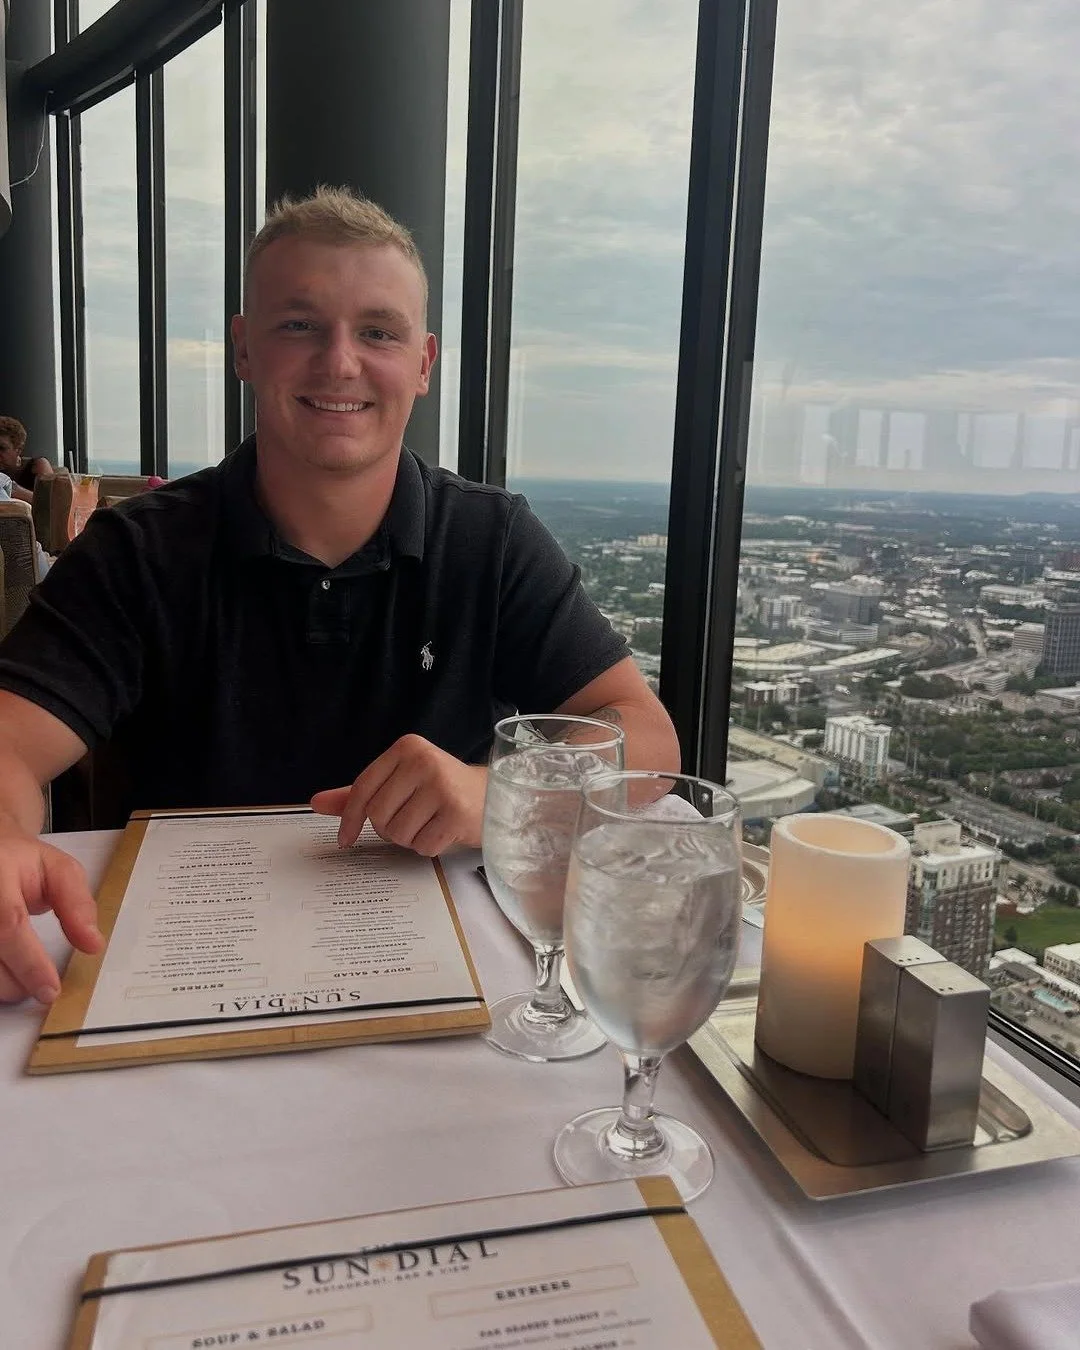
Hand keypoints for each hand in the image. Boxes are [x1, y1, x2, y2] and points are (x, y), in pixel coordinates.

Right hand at [0, 828, 103, 1004]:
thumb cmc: (20, 864)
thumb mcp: (58, 870)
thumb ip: (77, 904)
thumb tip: (93, 944)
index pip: (8, 924)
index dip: (29, 962)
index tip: (50, 989)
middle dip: (17, 981)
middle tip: (41, 985)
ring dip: (1, 984)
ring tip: (22, 978)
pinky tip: (5, 972)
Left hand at [311, 735, 487, 855]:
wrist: (493, 796)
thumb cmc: (441, 790)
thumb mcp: (399, 783)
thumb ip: (359, 794)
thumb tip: (315, 803)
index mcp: (406, 748)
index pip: (363, 787)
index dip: (349, 818)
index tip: (345, 839)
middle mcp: (423, 761)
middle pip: (378, 814)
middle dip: (388, 828)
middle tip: (411, 821)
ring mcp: (442, 786)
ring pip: (398, 833)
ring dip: (410, 839)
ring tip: (429, 823)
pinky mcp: (457, 813)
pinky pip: (422, 846)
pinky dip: (428, 847)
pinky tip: (443, 831)